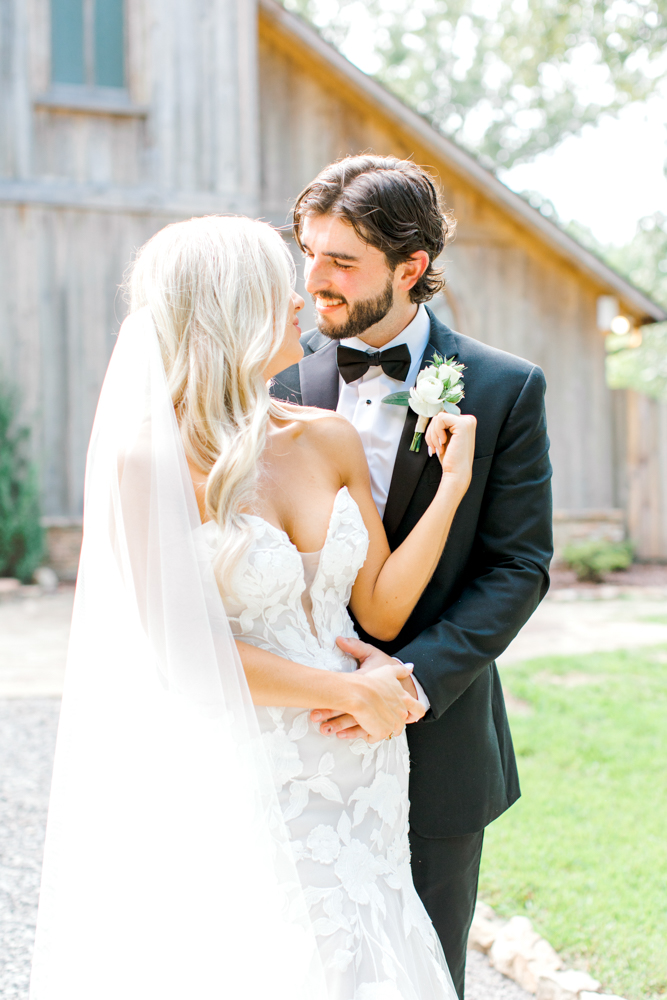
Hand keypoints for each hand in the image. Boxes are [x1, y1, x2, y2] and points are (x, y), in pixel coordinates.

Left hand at [310, 636, 424, 740]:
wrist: (410, 684)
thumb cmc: (387, 670)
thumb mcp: (374, 655)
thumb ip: (356, 647)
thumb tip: (339, 639)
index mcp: (371, 681)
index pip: (348, 689)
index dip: (331, 696)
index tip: (315, 701)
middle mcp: (376, 699)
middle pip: (352, 708)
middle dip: (332, 713)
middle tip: (315, 717)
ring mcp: (382, 713)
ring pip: (360, 723)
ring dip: (341, 726)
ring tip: (325, 729)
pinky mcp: (384, 723)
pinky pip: (369, 731)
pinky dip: (355, 733)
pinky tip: (341, 735)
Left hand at [425, 411, 476, 494]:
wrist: (456, 473)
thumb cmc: (450, 459)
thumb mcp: (445, 438)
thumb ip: (442, 425)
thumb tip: (433, 415)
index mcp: (466, 422)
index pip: (443, 416)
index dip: (435, 430)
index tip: (437, 444)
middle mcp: (469, 420)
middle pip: (440, 416)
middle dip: (432, 432)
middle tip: (436, 447)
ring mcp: (467, 421)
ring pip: (438, 417)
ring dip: (433, 434)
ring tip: (439, 447)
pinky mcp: (462, 424)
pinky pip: (440, 419)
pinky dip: (436, 432)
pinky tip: (443, 443)